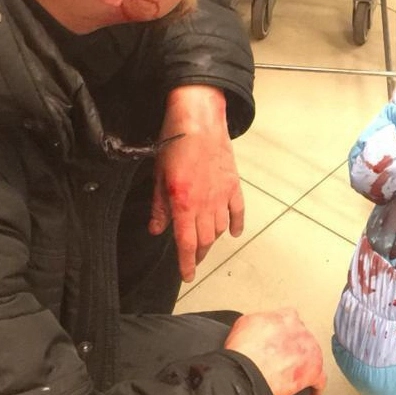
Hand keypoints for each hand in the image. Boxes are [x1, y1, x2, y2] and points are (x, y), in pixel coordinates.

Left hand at [150, 85, 244, 282]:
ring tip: (206, 245)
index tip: (187, 276)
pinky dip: (236, 224)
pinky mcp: (233, 184)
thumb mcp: (158, 175)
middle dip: (199, 254)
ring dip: (213, 240)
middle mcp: (205, 204)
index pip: (187, 243)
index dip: (187, 263)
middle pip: (205, 240)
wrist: (198, 119)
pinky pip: (238, 211)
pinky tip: (233, 232)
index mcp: (183, 202)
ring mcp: (222, 195)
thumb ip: (159, 206)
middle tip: (193, 260)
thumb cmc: (174, 142)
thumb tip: (157, 229)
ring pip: (220, 228)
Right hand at [224, 308, 327, 394]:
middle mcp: (301, 331)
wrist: (245, 372)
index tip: (282, 339)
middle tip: (283, 359)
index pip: (292, 320)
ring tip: (295, 375)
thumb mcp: (246, 323)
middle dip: (295, 348)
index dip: (285, 332)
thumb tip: (261, 327)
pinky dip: (316, 386)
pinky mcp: (312, 371)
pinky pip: (320, 379)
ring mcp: (309, 350)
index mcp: (286, 318)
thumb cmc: (242, 351)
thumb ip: (261, 321)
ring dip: (305, 365)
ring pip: (313, 356)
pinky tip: (310, 391)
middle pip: (303, 338)